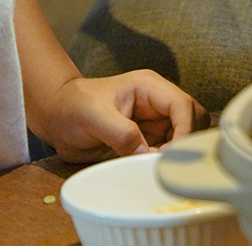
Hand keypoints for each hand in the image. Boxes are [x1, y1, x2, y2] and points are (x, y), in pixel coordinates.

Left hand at [30, 70, 201, 162]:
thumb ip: (121, 133)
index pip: (182, 105)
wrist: (57, 116)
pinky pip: (170, 147)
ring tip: (157, 164)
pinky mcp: (150, 135)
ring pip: (186, 133)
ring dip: (178, 151)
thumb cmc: (72, 108)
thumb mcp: (93, 117)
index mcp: (149, 86)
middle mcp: (158, 100)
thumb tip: (146, 153)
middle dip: (186, 140)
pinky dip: (167, 158)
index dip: (183, 130)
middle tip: (167, 161)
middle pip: (193, 117)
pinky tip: (150, 165)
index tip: (170, 154)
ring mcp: (155, 118)